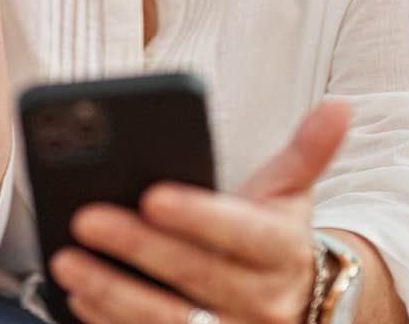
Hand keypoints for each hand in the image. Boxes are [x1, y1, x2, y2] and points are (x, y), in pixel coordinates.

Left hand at [51, 101, 353, 323]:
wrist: (294, 306)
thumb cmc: (272, 238)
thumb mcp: (290, 196)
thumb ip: (307, 153)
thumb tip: (340, 106)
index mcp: (284, 253)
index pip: (243, 234)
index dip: (198, 217)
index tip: (151, 195)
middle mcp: (265, 304)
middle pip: (198, 277)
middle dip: (138, 249)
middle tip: (85, 218)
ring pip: (171, 322)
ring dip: (114, 294)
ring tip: (68, 262)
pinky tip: (80, 300)